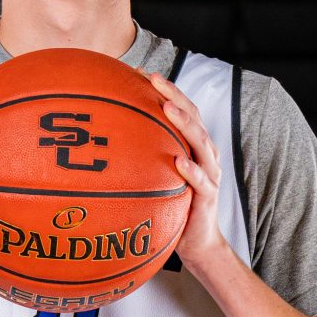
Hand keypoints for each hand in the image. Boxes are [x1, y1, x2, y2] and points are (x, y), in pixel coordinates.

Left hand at [148, 72, 229, 274]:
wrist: (197, 243)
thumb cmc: (174, 207)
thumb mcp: (158, 177)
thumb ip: (145, 157)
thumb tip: (107, 144)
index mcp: (193, 146)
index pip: (182, 110)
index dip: (165, 90)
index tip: (141, 72)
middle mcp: (204, 154)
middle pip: (193, 117)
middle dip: (174, 95)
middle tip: (153, 79)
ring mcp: (209, 174)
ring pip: (200, 142)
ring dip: (184, 124)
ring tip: (167, 109)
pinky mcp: (208, 197)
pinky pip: (201, 181)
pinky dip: (191, 170)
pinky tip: (179, 161)